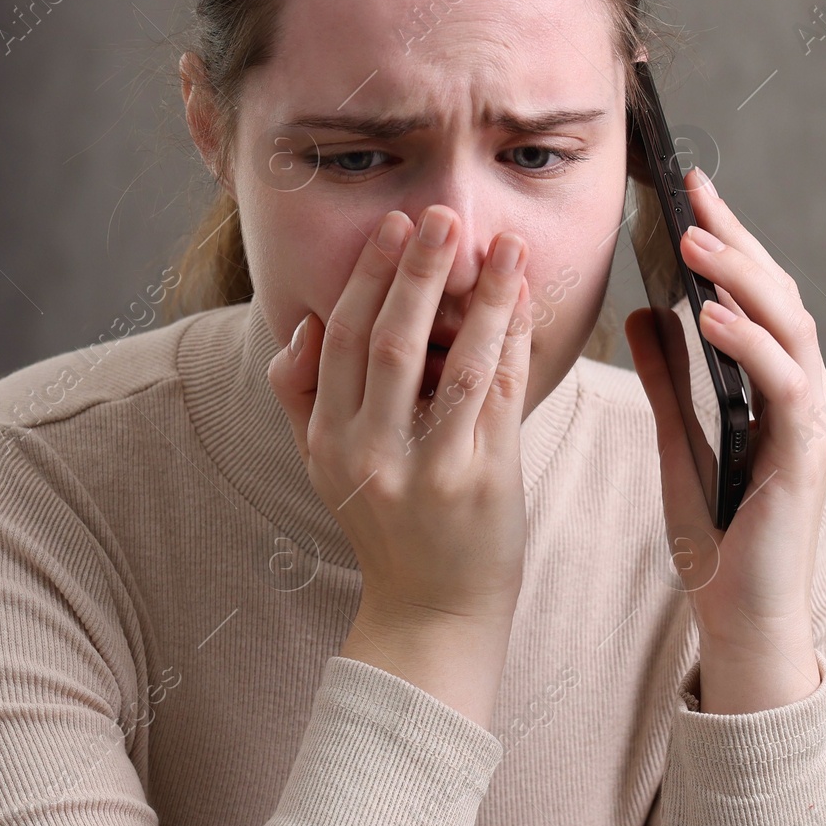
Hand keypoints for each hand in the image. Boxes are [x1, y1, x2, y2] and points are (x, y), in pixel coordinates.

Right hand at [266, 204, 535, 624]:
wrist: (431, 611)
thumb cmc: (385, 525)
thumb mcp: (322, 464)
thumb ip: (302, 394)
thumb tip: (308, 324)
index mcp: (326, 439)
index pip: (341, 340)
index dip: (366, 278)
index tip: (393, 228)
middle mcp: (368, 452)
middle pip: (389, 340)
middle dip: (416, 271)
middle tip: (440, 215)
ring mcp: (426, 468)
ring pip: (453, 362)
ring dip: (481, 296)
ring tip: (502, 246)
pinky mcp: (480, 480)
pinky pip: (498, 394)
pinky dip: (511, 342)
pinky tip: (523, 302)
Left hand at [624, 166, 825, 710]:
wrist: (738, 610)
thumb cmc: (715, 529)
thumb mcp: (676, 435)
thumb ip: (666, 376)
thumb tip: (643, 312)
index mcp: (771, 382)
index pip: (750, 294)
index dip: (724, 238)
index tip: (686, 188)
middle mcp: (801, 392)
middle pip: (775, 295)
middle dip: (736, 239)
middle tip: (693, 191)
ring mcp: (810, 420)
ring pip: (788, 328)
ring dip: (740, 281)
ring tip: (695, 242)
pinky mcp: (803, 455)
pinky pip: (781, 386)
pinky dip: (748, 346)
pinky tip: (710, 317)